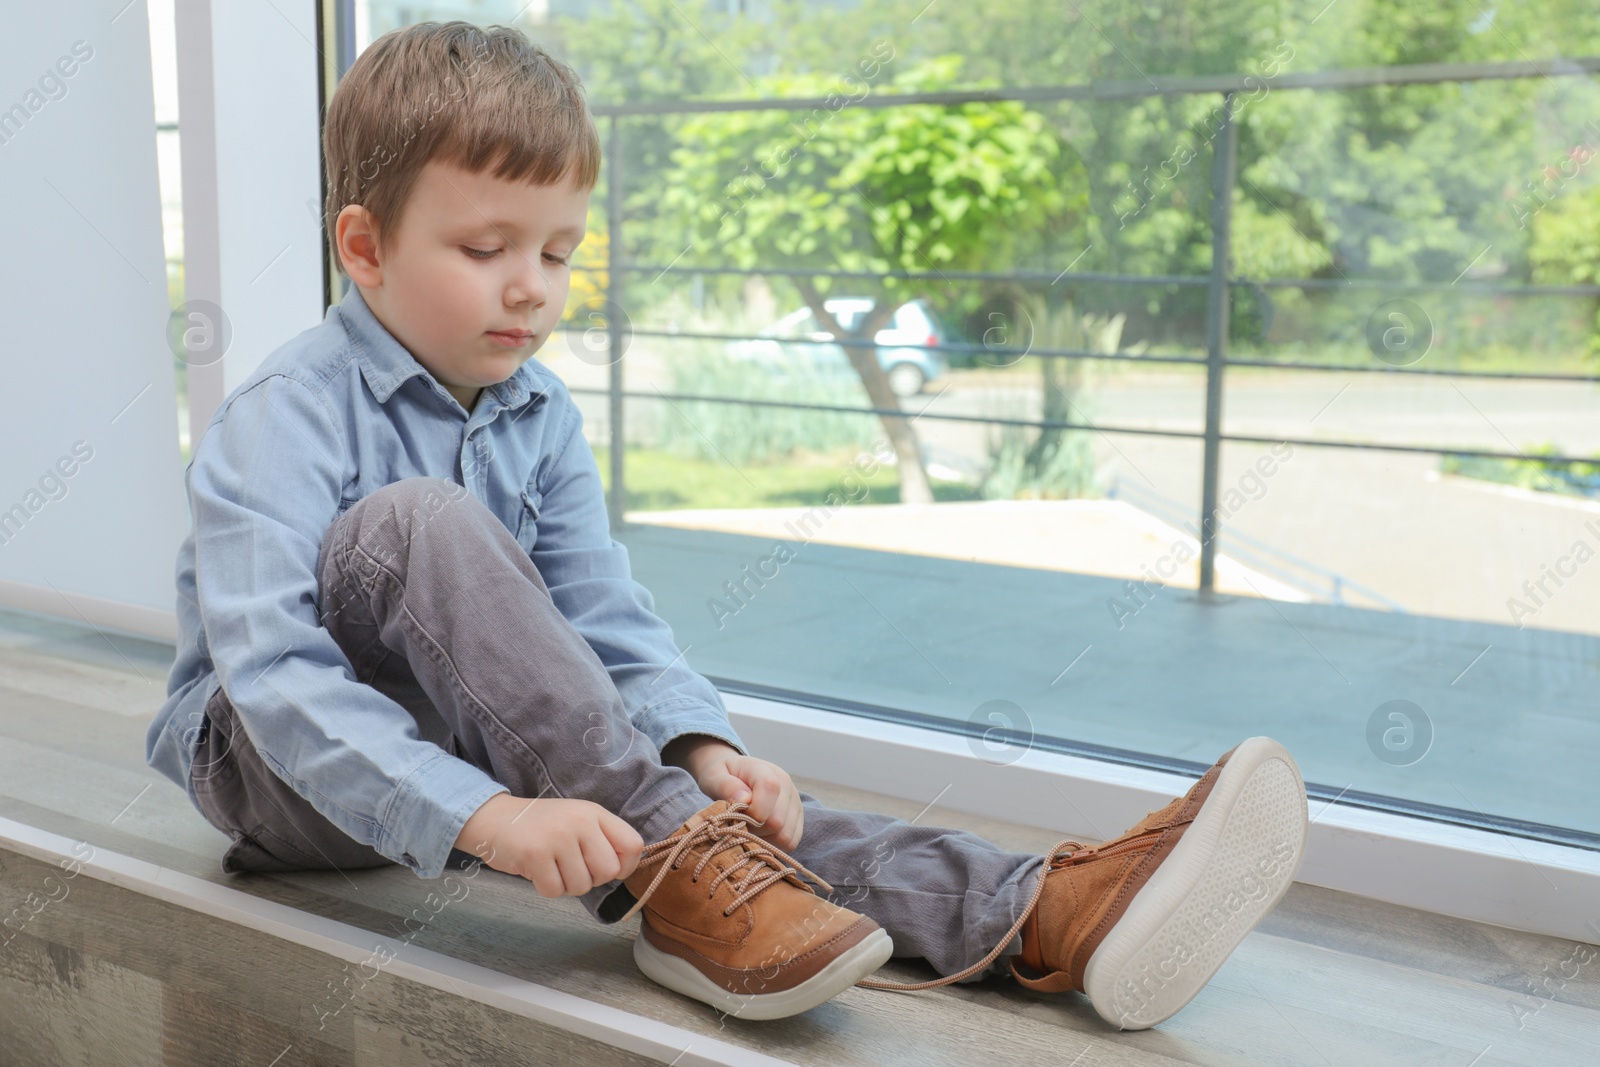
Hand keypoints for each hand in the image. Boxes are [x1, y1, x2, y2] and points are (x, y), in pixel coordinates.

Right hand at [454, 793, 642, 898]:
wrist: (495, 819)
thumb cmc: (542, 826)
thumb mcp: (577, 820)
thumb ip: (602, 839)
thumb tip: (624, 869)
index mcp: (594, 813)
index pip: (633, 845)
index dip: (625, 866)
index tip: (607, 869)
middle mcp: (579, 821)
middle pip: (608, 871)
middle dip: (592, 879)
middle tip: (571, 868)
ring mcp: (557, 837)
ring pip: (581, 885)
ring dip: (566, 885)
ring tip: (552, 866)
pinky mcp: (535, 854)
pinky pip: (555, 890)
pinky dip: (546, 888)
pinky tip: (537, 870)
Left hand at [662, 737, 803, 851]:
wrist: (732, 774)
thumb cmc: (721, 777)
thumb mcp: (714, 776)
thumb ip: (726, 785)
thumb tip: (744, 800)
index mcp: (766, 771)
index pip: (770, 788)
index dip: (753, 810)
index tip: (736, 815)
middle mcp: (787, 786)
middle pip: (777, 821)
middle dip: (754, 830)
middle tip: (738, 824)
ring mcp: (795, 803)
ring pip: (785, 836)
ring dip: (763, 840)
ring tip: (749, 829)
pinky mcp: (797, 819)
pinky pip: (791, 842)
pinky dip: (773, 845)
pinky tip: (759, 836)